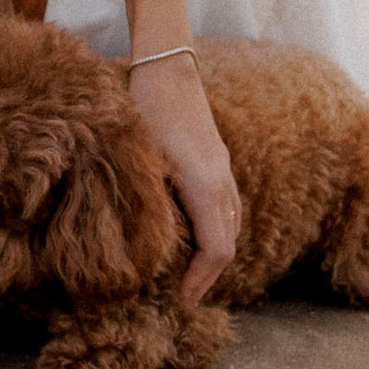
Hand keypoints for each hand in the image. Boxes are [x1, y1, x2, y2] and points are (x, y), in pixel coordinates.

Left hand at [130, 51, 239, 305]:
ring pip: (230, 227)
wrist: (169, 67)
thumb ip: (143, 201)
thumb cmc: (146, 108)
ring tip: (187, 275)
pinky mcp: (217, 162)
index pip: (216, 251)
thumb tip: (138, 247)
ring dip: (213, 255)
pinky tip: (192, 237)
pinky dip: (215, 232)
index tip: (181, 301)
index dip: (201, 281)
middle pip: (228, 245)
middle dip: (208, 276)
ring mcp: (223, 171)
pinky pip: (226, 209)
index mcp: (204, 187)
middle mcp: (221, 182)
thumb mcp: (139, 158)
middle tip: (181, 298)